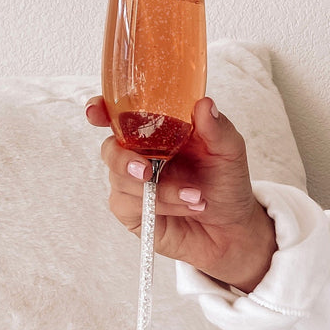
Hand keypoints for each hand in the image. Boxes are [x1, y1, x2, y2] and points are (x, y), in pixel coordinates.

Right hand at [87, 95, 276, 289]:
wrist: (233, 226)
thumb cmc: (227, 183)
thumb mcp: (229, 151)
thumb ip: (217, 128)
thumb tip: (205, 104)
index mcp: (157, 131)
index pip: (118, 115)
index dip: (100, 111)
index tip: (96, 112)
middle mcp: (140, 154)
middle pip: (110, 149)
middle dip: (124, 160)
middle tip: (147, 171)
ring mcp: (133, 183)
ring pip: (123, 181)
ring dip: (162, 190)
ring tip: (196, 196)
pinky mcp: (133, 211)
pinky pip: (130, 205)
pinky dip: (161, 205)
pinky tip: (187, 206)